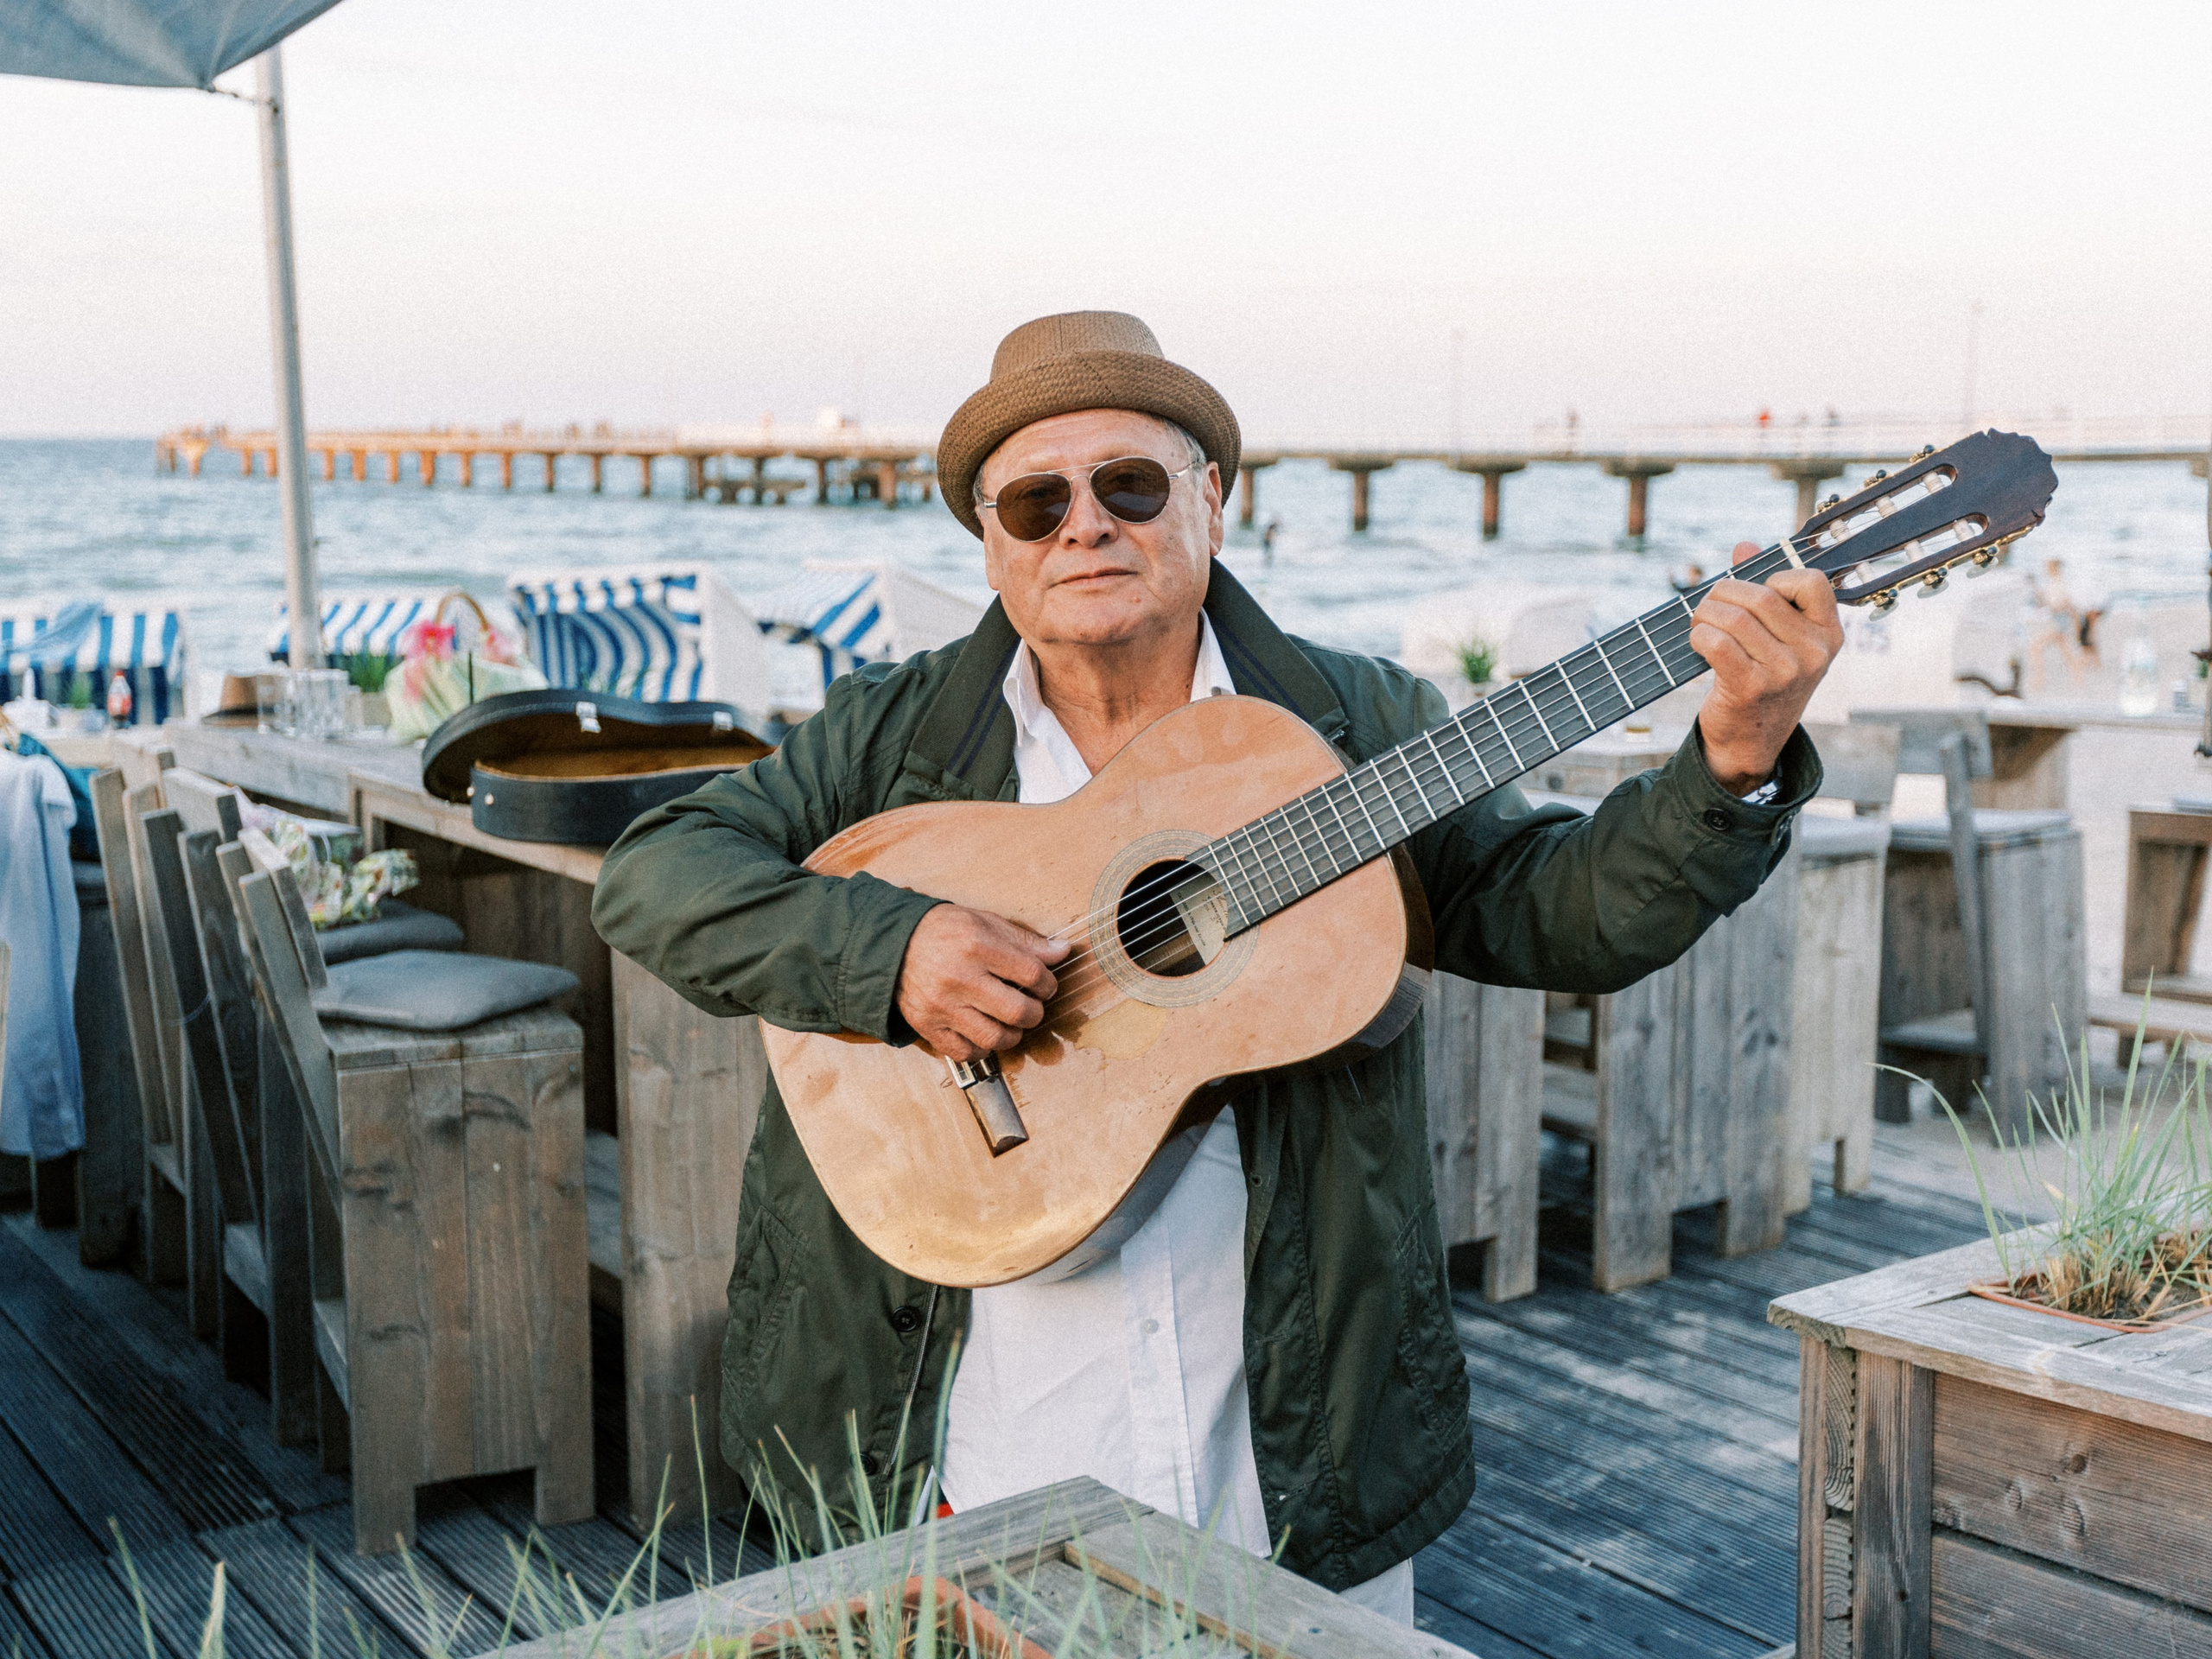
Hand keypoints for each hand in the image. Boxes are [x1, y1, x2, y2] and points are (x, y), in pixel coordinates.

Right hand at [894, 904, 1070, 1060]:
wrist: (892, 943)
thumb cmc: (943, 930)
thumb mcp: (985, 923)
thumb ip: (1025, 941)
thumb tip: (1062, 951)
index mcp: (977, 946)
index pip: (1032, 974)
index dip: (1048, 984)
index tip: (1044, 985)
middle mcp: (959, 978)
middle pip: (1018, 1012)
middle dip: (1034, 1013)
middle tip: (1030, 1007)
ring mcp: (942, 1006)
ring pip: (994, 1038)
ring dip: (1011, 1035)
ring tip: (1009, 1022)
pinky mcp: (927, 1025)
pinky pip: (965, 1052)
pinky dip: (981, 1047)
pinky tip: (983, 1032)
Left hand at [1690, 541, 1844, 794]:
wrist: (1749, 742)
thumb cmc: (1762, 679)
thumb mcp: (1776, 638)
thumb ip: (1764, 589)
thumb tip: (1743, 545)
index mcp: (1829, 635)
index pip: (1811, 581)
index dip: (1776, 578)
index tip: (1757, 596)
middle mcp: (1814, 653)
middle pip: (1761, 596)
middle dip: (1724, 593)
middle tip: (1708, 606)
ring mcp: (1785, 672)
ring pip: (1735, 617)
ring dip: (1705, 613)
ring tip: (1700, 623)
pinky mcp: (1751, 687)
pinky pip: (1717, 642)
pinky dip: (1698, 635)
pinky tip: (1697, 642)